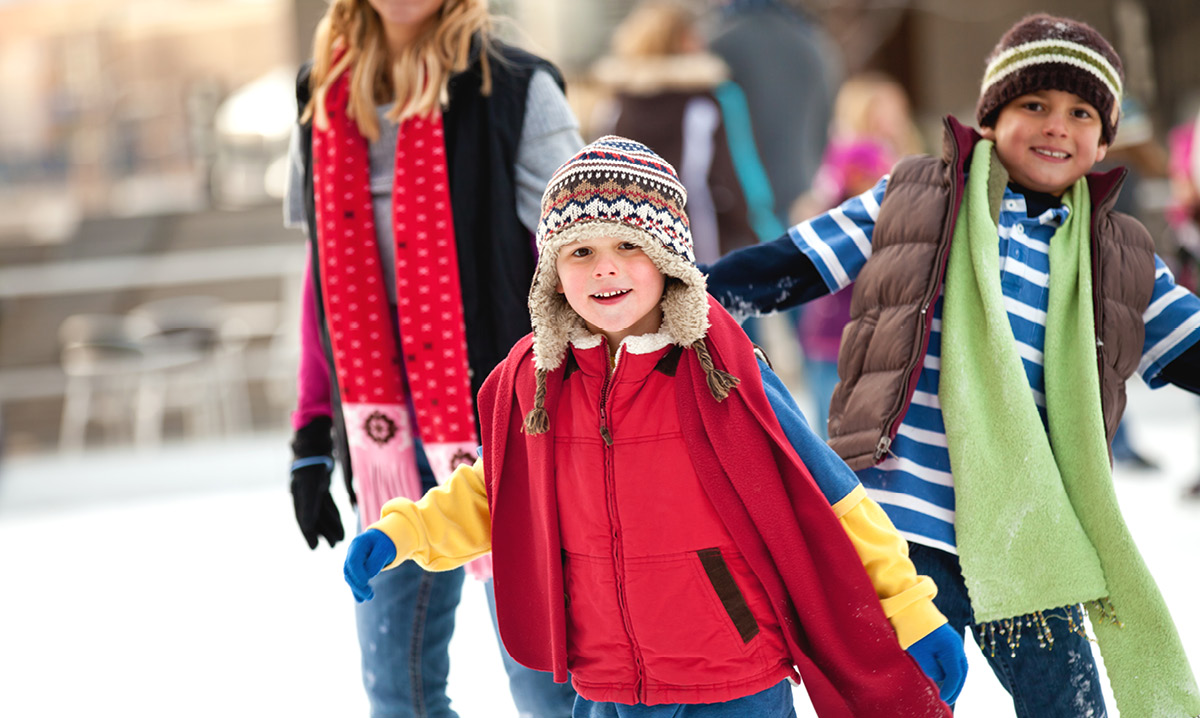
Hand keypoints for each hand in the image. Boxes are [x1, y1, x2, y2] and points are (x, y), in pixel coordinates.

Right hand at [290, 417, 343, 549]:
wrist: (314, 445)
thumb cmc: (311, 466)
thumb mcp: (309, 488)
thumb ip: (308, 508)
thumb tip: (307, 528)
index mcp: (298, 498)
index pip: (304, 521)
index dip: (309, 535)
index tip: (314, 549)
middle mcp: (304, 496)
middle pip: (315, 519)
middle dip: (324, 532)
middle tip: (334, 546)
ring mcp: (313, 490)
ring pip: (323, 512)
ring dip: (331, 524)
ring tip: (340, 538)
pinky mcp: (321, 484)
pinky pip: (328, 503)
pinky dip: (334, 513)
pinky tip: (340, 522)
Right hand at [344, 529, 397, 601]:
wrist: (383, 539)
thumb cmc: (384, 542)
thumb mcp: (384, 549)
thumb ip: (376, 561)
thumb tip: (368, 576)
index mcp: (358, 544)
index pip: (353, 561)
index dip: (357, 573)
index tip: (366, 583)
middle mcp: (351, 553)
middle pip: (350, 571)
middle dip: (358, 585)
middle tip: (370, 595)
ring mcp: (351, 561)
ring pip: (350, 577)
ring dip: (358, 589)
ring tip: (369, 597)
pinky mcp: (354, 569)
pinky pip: (353, 580)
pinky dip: (356, 590)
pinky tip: (360, 600)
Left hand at [906, 623, 967, 704]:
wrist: (910, 608)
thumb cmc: (913, 630)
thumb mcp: (921, 653)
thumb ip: (932, 669)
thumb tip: (940, 676)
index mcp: (951, 648)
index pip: (955, 674)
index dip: (950, 689)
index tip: (943, 699)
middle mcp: (957, 644)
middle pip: (962, 670)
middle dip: (956, 686)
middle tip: (948, 699)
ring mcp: (954, 640)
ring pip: (960, 664)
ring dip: (955, 678)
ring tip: (947, 690)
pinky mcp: (948, 639)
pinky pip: (954, 658)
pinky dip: (952, 669)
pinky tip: (944, 676)